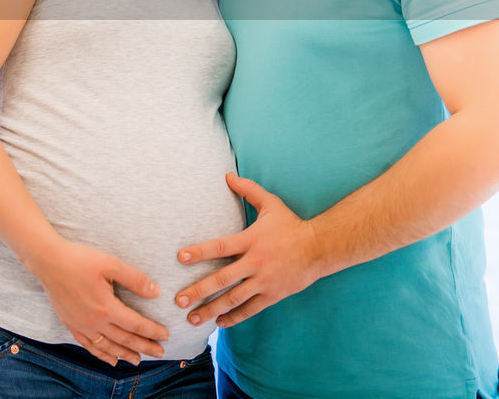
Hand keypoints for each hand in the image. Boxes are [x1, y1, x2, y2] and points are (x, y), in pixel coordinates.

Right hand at [28, 237, 169, 365]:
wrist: (48, 262)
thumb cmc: (80, 260)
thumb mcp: (111, 264)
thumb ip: (135, 279)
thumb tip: (156, 291)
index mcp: (107, 307)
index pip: (136, 325)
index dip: (152, 331)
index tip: (165, 336)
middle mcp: (95, 322)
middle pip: (125, 340)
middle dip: (145, 347)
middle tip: (160, 353)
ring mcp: (81, 326)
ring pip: (108, 347)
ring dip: (125, 355)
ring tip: (139, 360)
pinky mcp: (71, 325)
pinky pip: (89, 346)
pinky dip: (102, 355)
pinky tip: (111, 360)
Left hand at [173, 172, 324, 329]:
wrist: (320, 248)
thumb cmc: (291, 224)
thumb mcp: (271, 203)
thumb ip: (248, 190)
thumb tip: (227, 175)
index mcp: (251, 240)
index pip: (221, 246)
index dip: (200, 252)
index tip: (180, 258)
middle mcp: (255, 262)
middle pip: (222, 279)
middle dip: (199, 290)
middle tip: (178, 299)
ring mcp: (264, 281)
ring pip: (234, 299)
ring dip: (212, 310)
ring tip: (192, 319)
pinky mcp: (273, 294)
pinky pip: (251, 309)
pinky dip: (235, 317)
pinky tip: (219, 323)